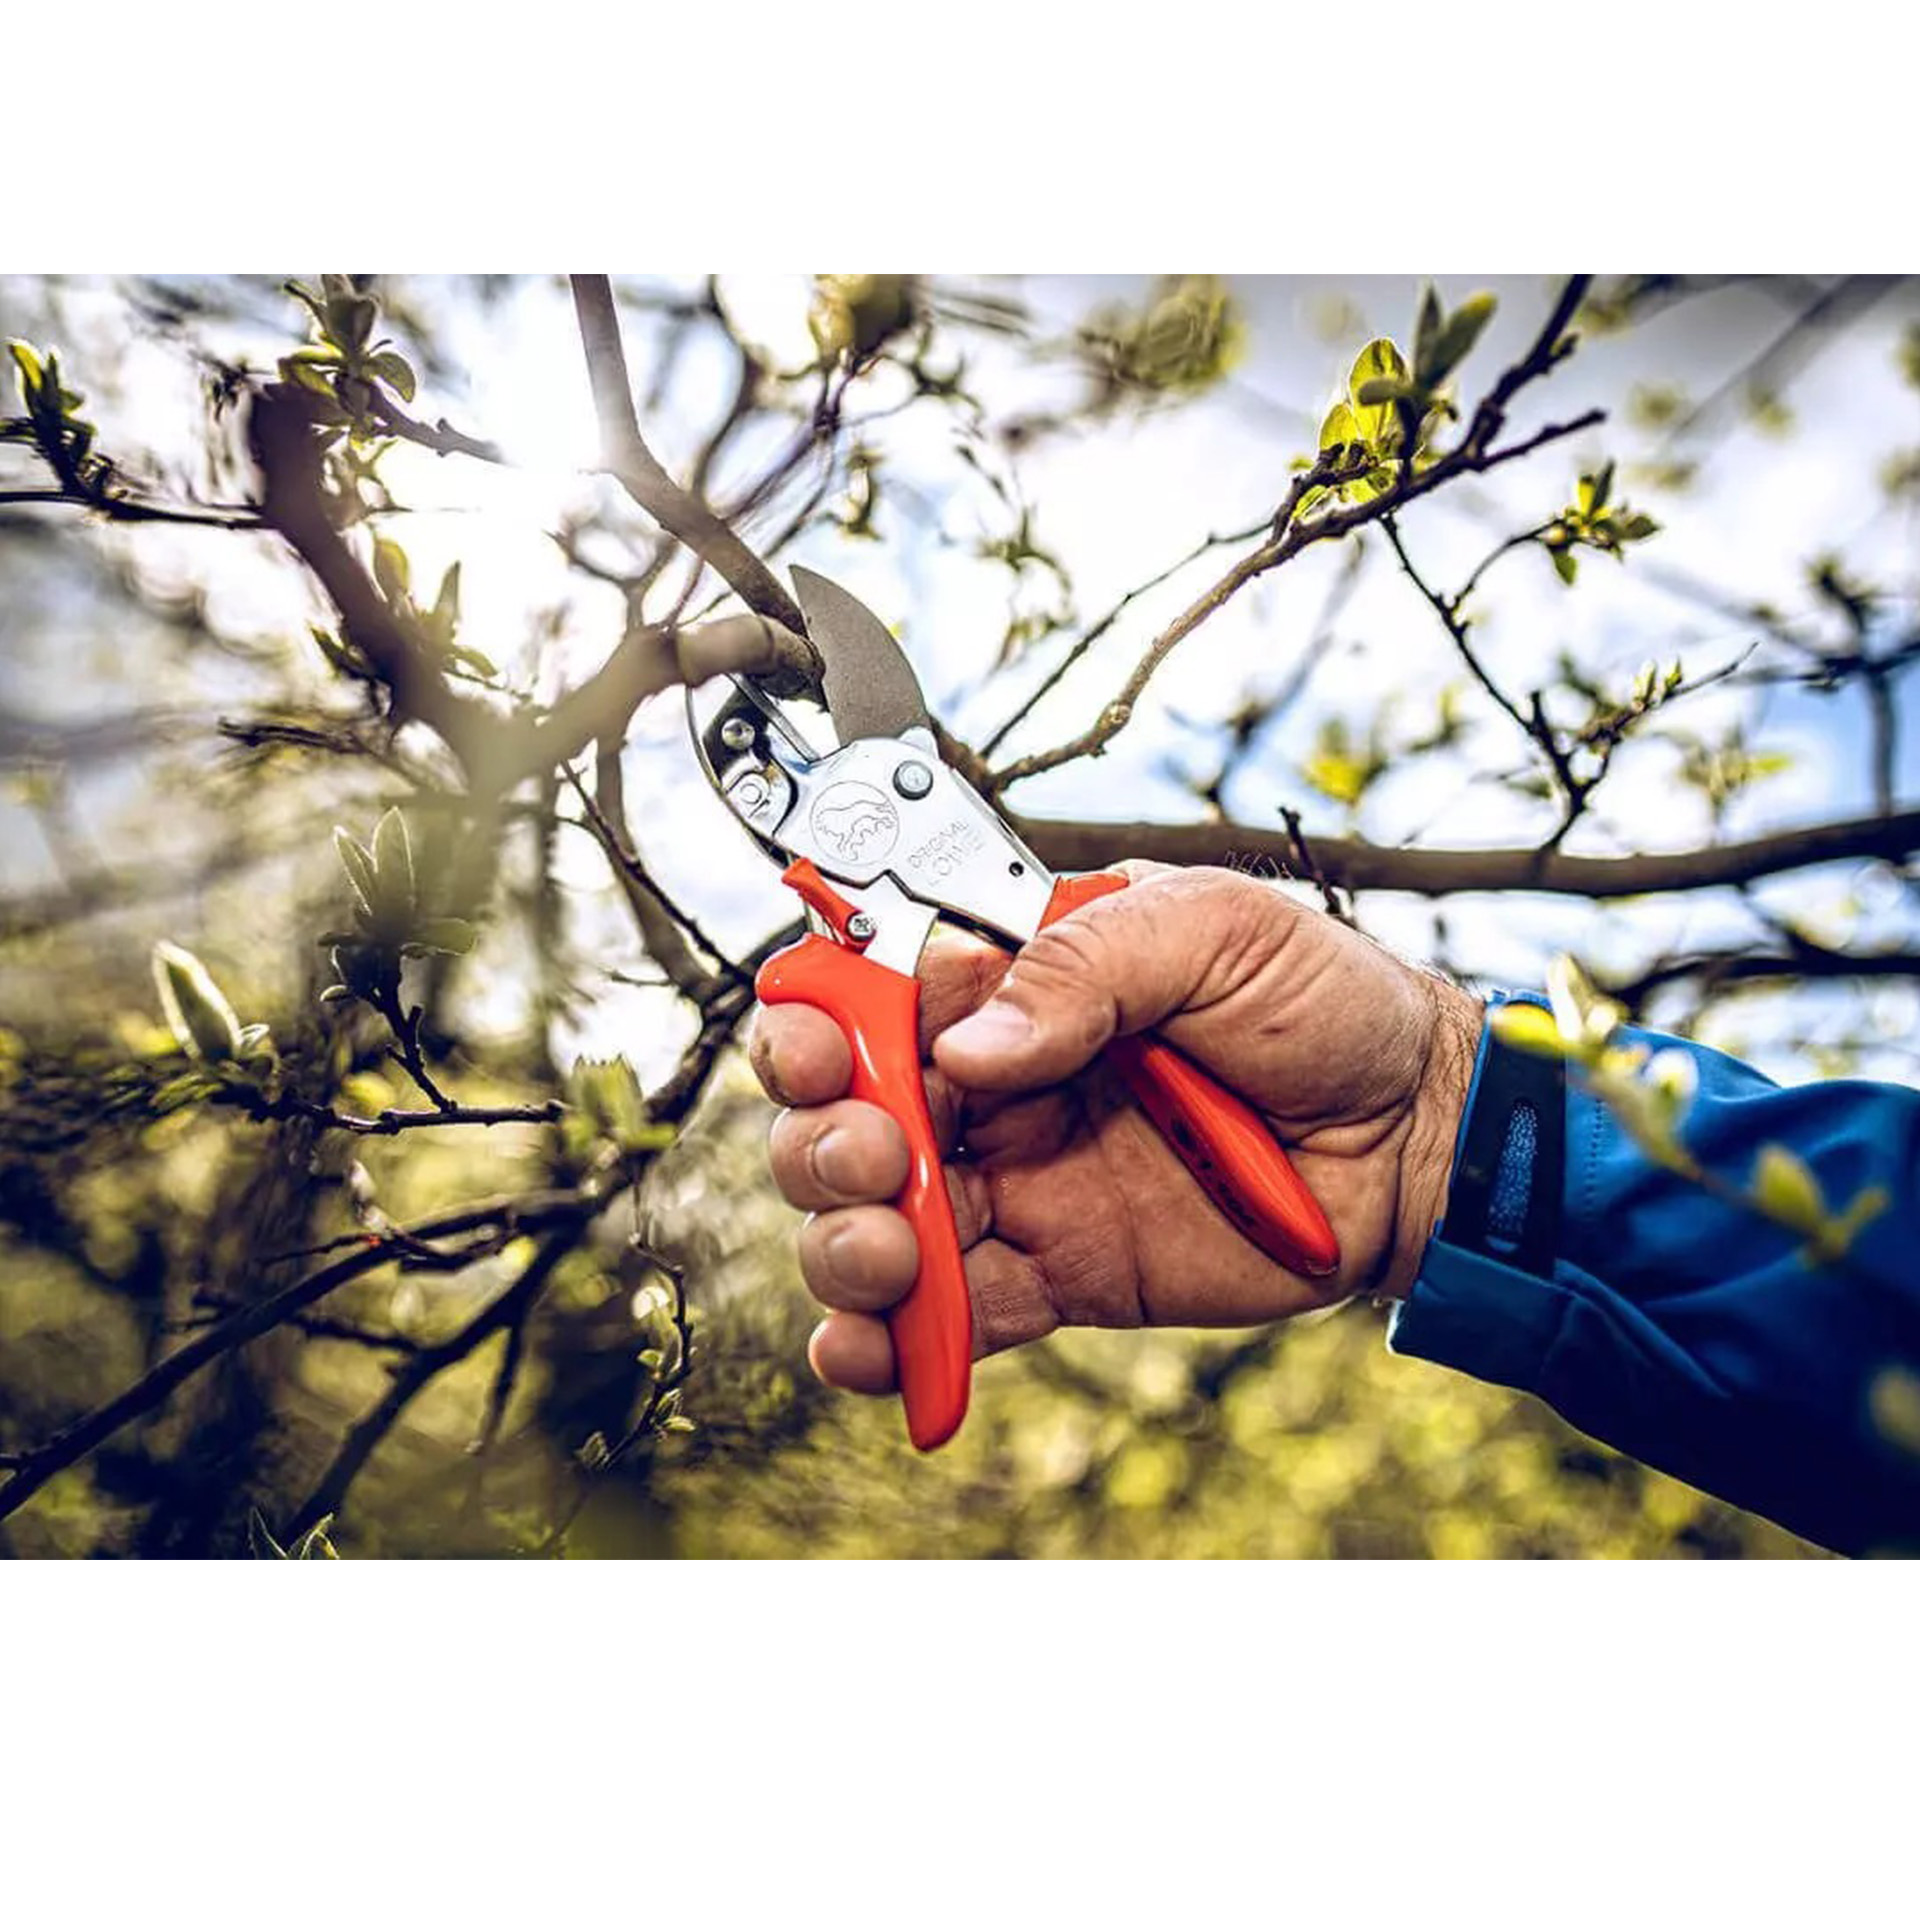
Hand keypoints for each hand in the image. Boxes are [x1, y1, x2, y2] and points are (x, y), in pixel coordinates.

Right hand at [748, 863, 1483, 1397]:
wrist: (1414, 1133)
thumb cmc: (1323, 1001)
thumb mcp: (1212, 930)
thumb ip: (1086, 963)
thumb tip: (967, 1044)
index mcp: (1015, 981)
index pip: (870, 992)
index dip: (818, 1021)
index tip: (820, 1050)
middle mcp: (994, 1084)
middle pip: (843, 1115)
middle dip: (822, 1141)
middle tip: (875, 1155)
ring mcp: (1017, 1184)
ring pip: (873, 1221)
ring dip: (843, 1244)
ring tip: (887, 1255)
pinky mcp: (1054, 1275)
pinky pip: (953, 1316)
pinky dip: (894, 1345)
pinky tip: (870, 1352)